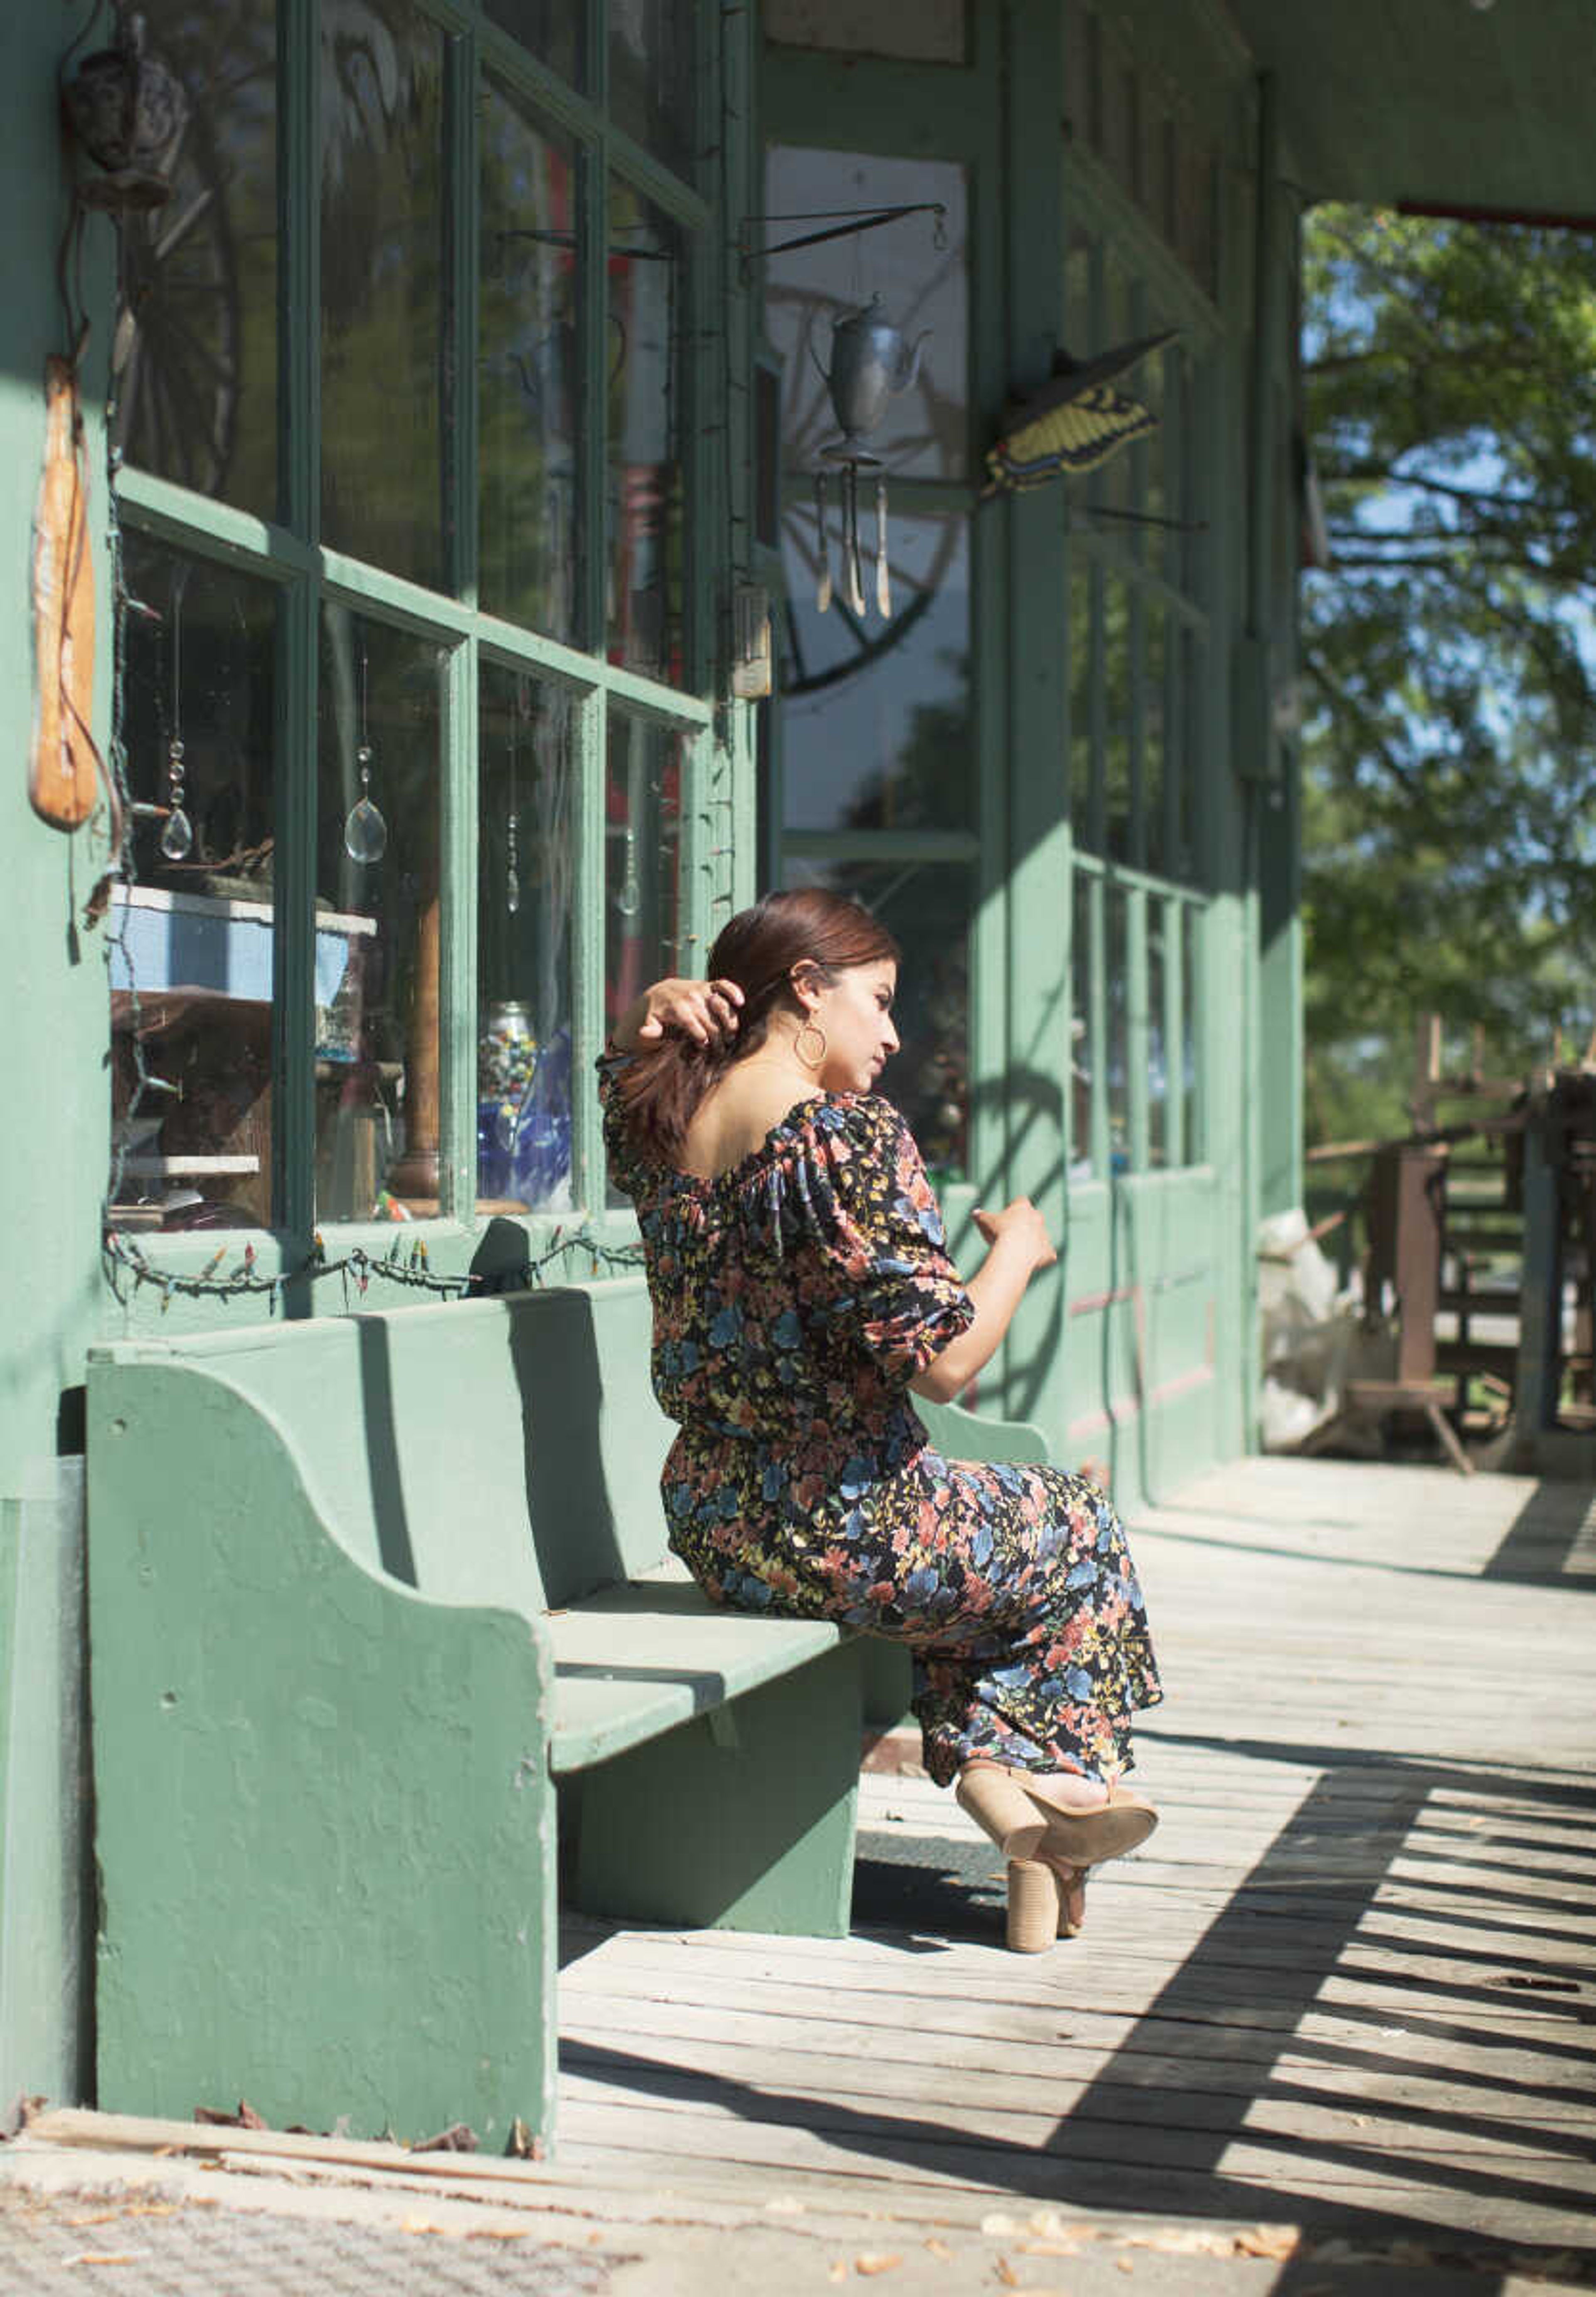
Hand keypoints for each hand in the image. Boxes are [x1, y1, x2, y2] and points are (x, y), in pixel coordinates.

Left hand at [620, 976, 743, 1050]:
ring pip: (721, 1006)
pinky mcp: (710, 985)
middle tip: (719, 1049)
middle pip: (709, 1020)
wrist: (662, 992)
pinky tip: (740, 1002)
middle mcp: (691, 997)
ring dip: (729, 1022)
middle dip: (716, 1036)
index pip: (692, 1024)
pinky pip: (724, 985)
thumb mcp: (651, 1022)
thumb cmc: (659, 1013)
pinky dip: (733, 991)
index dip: (700, 1036)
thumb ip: (651, 1029)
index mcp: (677, 1008)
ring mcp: (702, 990)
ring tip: (730, 1036)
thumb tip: (644, 1032)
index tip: (703, 1046)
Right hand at [972, 1197, 1056, 1272]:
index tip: (1004, 1218)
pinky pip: (1047, 1255)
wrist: (1013, 1253)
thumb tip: (975, 1213)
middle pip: (1033, 1218)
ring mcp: (1045, 1235)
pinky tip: (1029, 1263)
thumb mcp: (984, 1222)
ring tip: (1017, 1252)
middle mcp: (1037, 1218)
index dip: (1012, 1209)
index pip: (1020, 1201)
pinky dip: (1041, 1259)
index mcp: (1023, 1207)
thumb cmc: (998, 1234)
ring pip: (1040, 1237)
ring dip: (1031, 1242)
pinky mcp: (1049, 1252)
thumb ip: (980, 1215)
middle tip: (1011, 1235)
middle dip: (1024, 1225)